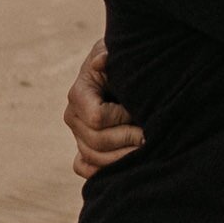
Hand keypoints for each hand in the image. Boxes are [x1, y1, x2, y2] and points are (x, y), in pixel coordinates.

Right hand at [64, 38, 143, 179]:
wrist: (122, 71)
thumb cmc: (121, 60)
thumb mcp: (116, 51)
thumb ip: (109, 55)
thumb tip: (101, 61)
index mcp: (79, 93)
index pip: (97, 118)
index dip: (122, 118)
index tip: (140, 110)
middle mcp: (72, 116)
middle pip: (96, 142)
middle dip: (127, 140)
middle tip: (150, 135)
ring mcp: (77, 135)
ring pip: (93, 158)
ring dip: (121, 158)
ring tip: (146, 150)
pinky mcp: (83, 148)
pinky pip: (85, 168)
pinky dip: (102, 171)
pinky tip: (125, 166)